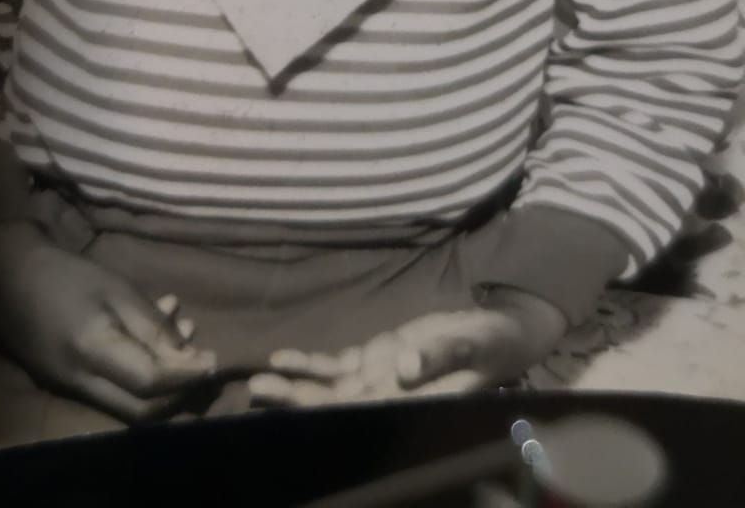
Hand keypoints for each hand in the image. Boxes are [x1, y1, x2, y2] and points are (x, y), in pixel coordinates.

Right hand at [0, 221, 216, 421]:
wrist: (8, 276)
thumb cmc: (66, 274)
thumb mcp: (116, 288)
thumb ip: (151, 324)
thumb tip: (188, 355)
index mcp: (93, 352)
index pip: (151, 383)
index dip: (187, 376)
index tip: (215, 360)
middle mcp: (82, 382)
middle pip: (143, 411)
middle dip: (182, 394)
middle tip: (208, 367)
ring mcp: (73, 388)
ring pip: (131, 407)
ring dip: (166, 387)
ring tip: (190, 347)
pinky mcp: (69, 383)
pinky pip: (115, 391)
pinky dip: (143, 376)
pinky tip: (160, 341)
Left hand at [249, 288, 566, 407]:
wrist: (496, 334)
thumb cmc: (489, 342)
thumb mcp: (470, 343)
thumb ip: (440, 354)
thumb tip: (405, 367)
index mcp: (410, 404)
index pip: (359, 416)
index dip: (324, 415)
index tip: (290, 409)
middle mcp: (387, 399)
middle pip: (332, 406)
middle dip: (294, 402)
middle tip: (255, 392)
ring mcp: (378, 380)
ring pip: (328, 389)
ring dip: (294, 386)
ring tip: (255, 381)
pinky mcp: (376, 361)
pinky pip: (336, 368)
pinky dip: (310, 365)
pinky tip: (282, 360)